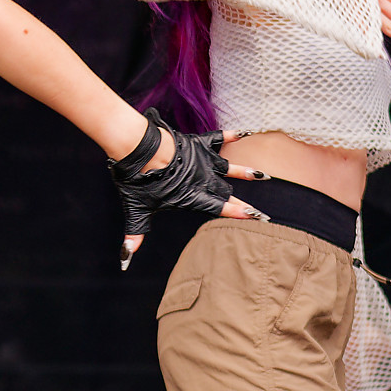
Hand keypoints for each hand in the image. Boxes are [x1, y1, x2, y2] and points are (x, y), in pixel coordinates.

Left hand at [111, 116, 265, 267]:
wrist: (139, 151)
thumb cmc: (137, 181)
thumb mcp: (136, 210)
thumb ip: (135, 233)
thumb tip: (127, 257)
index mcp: (192, 197)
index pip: (219, 208)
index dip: (238, 213)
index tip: (256, 218)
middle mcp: (202, 180)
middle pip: (226, 193)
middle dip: (243, 203)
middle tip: (262, 213)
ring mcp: (202, 161)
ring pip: (229, 168)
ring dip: (245, 172)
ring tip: (263, 175)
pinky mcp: (197, 144)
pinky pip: (218, 138)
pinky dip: (230, 135)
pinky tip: (243, 133)